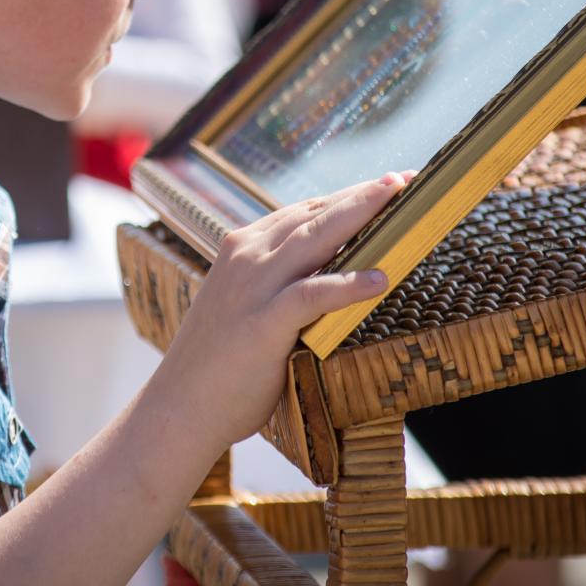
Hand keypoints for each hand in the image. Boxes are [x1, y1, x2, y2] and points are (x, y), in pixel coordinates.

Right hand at [153, 171, 413, 452]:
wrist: (180, 405)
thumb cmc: (219, 362)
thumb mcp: (247, 305)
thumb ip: (281, 283)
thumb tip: (332, 278)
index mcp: (242, 247)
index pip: (304, 211)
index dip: (346, 197)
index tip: (385, 187)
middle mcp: (247, 256)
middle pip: (316, 214)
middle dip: (364, 195)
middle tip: (405, 180)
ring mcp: (254, 287)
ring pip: (316, 238)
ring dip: (361, 216)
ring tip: (400, 202)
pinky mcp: (264, 323)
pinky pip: (312, 294)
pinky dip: (347, 285)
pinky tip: (380, 279)